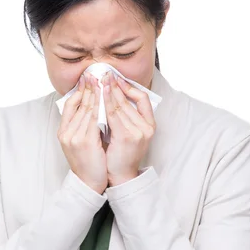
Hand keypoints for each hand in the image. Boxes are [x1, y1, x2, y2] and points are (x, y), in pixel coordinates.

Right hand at [58, 71, 107, 194]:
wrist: (88, 182)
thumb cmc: (88, 162)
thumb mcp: (80, 141)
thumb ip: (83, 126)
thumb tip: (91, 108)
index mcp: (63, 131)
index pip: (69, 104)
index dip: (79, 90)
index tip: (86, 79)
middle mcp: (66, 132)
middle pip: (78, 104)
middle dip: (88, 87)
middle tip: (95, 73)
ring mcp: (74, 137)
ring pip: (86, 109)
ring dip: (95, 93)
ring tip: (102, 81)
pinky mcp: (84, 141)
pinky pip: (93, 119)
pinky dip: (100, 107)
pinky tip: (106, 98)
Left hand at [102, 72, 155, 186]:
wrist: (121, 176)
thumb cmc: (121, 155)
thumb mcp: (127, 134)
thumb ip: (125, 118)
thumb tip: (114, 99)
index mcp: (149, 125)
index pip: (144, 98)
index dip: (130, 87)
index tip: (118, 79)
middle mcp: (147, 127)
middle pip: (130, 100)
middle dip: (116, 85)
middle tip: (105, 73)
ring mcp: (138, 132)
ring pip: (121, 105)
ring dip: (109, 91)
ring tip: (100, 80)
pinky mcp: (127, 136)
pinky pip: (114, 115)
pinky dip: (106, 103)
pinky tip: (99, 95)